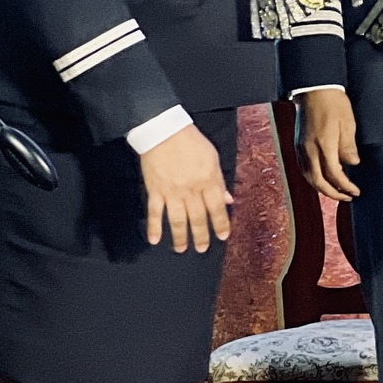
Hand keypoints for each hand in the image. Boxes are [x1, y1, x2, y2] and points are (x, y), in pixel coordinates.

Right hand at [140, 124, 231, 251]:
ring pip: (177, 219)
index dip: (221, 223)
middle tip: (202, 248)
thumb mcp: (213, 159)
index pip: (217, 207)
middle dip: (201, 235)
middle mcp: (191, 190)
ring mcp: (171, 192)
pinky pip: (154, 212)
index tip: (223, 236)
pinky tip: (154, 240)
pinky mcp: (154, 191)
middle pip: (198, 217)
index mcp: (208, 181)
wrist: (164, 133)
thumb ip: (220, 181)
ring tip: (182, 249)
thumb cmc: (192, 143)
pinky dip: (154, 227)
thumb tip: (228, 199)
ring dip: (180, 236)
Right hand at [299, 88, 360, 200]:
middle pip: (318, 181)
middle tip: (348, 197)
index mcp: (323, 144)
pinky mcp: (297, 145)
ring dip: (322, 188)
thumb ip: (348, 146)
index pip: (333, 174)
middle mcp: (308, 149)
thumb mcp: (348, 123)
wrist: (314, 89)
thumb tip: (353, 164)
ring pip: (308, 177)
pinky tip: (323, 178)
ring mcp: (300, 148)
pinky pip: (303, 168)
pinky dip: (314, 178)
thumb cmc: (334, 103)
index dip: (345, 186)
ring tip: (337, 191)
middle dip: (333, 193)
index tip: (356, 191)